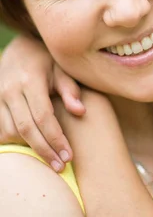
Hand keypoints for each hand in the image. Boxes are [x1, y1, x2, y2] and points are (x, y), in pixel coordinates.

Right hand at [0, 35, 84, 170]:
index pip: (43, 116)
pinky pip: (1, 130)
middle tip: (61, 167)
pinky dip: (15, 141)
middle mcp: (10, 90)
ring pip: (11, 132)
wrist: (19, 49)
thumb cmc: (47, 60)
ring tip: (50, 158)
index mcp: (30, 80)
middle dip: (44, 150)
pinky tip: (31, 146)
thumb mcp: (62, 69)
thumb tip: (80, 112)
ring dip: (30, 147)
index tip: (69, 156)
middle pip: (26, 128)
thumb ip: (70, 90)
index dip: (56, 138)